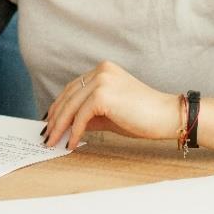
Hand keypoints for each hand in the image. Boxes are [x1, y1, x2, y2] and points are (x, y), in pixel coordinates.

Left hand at [45, 61, 178, 150]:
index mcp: (103, 70)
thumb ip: (89, 115)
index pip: (73, 88)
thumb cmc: (142, 116)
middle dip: (56, 117)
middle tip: (47, 135)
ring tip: (54, 142)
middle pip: (69, 95)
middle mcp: (100, 71)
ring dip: (60, 126)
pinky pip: (81, 116)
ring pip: (72, 105)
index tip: (50, 122)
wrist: (166, 116)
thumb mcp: (110, 114)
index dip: (60, 106)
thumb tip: (67, 127)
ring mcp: (102, 80)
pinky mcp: (103, 94)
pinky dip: (74, 131)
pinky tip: (72, 143)